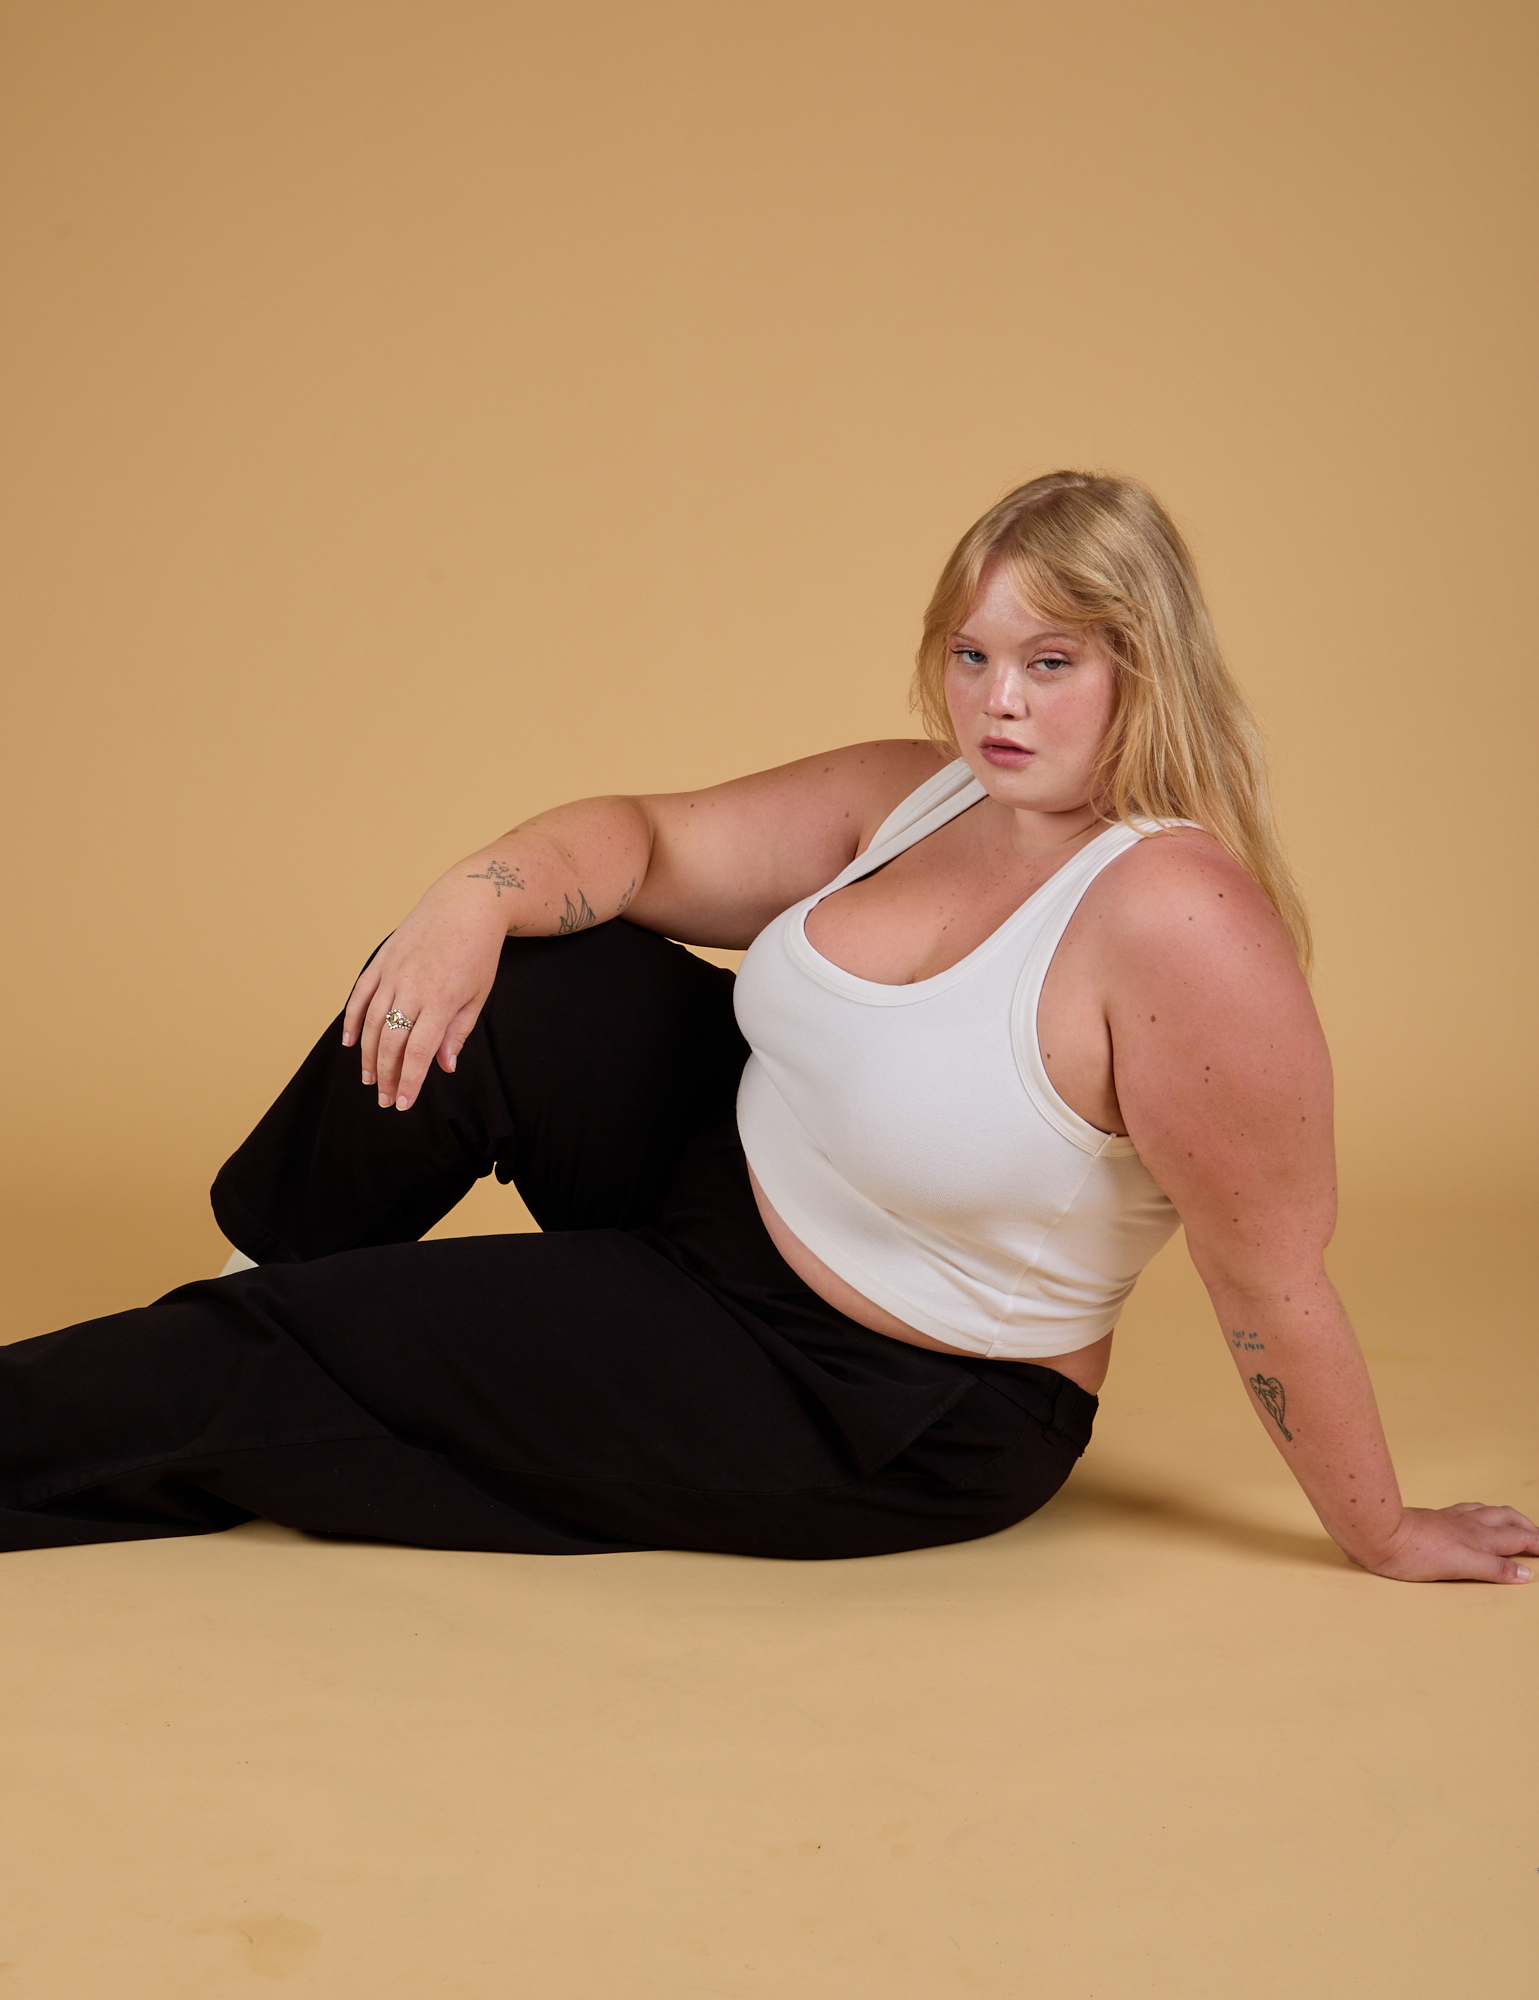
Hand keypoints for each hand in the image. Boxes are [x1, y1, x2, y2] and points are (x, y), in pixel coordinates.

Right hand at [342, 875, 508, 1109]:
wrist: (467, 903)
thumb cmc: (479, 951)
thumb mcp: (478, 995)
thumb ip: (458, 1032)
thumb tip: (444, 1067)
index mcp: (441, 1000)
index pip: (418, 1052)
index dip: (409, 1081)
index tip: (402, 1103)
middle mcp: (412, 987)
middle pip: (390, 1042)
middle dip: (385, 1075)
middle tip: (384, 1099)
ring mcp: (393, 972)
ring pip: (371, 1022)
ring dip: (367, 1055)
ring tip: (368, 1079)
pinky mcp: (382, 960)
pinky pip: (360, 994)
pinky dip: (352, 1020)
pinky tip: (350, 1043)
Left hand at [1353, 1502, 1538, 1583]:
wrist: (1378, 1532)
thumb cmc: (1414, 1553)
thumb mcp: (1460, 1567)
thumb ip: (1493, 1569)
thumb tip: (1525, 1573)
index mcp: (1478, 1539)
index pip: (1516, 1539)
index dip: (1536, 1544)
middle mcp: (1468, 1525)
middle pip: (1507, 1520)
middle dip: (1528, 1527)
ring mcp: (1450, 1519)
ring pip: (1488, 1511)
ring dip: (1507, 1516)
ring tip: (1515, 1521)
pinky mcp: (1435, 1517)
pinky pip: (1467, 1509)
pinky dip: (1481, 1511)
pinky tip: (1474, 1514)